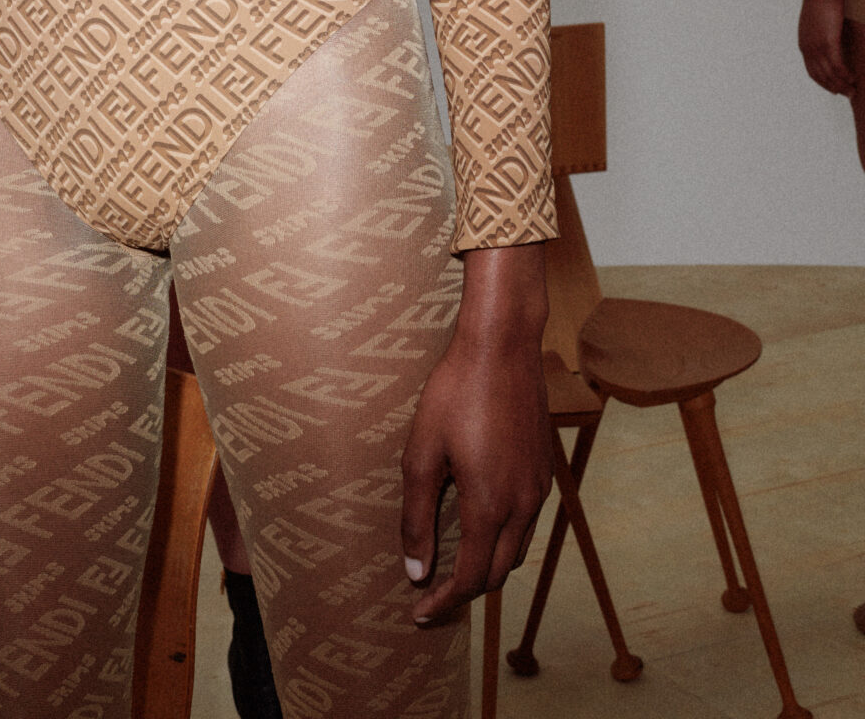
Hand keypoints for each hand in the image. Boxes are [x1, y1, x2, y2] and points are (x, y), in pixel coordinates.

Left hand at [401, 249, 551, 624]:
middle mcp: (522, 505)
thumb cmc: (455, 392)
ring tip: (453, 565)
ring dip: (486, 566)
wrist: (503, 345)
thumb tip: (415, 569)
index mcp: (489, 506)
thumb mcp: (422, 453)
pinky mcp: (544, 468)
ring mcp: (538, 487)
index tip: (420, 612)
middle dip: (465, 592)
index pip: (469, 578)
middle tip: (431, 596)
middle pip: (497, 573)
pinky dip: (503, 538)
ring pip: (515, 550)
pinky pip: (526, 522)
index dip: (444, 602)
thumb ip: (417, 515)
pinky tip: (479, 523)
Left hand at [799, 0, 852, 94]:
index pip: (813, 71)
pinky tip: (853, 79)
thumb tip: (830, 36)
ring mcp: (817, 46)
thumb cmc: (821, 0)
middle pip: (821, 76)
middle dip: (834, 88)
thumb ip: (821, 33)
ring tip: (853, 91)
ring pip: (830, 74)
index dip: (824, 82)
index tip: (834, 89)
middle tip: (847, 95)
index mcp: (804, 44)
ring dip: (842, 85)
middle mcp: (808, 48)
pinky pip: (837, 65)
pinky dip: (845, 75)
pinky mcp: (828, 42)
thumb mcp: (818, 21)